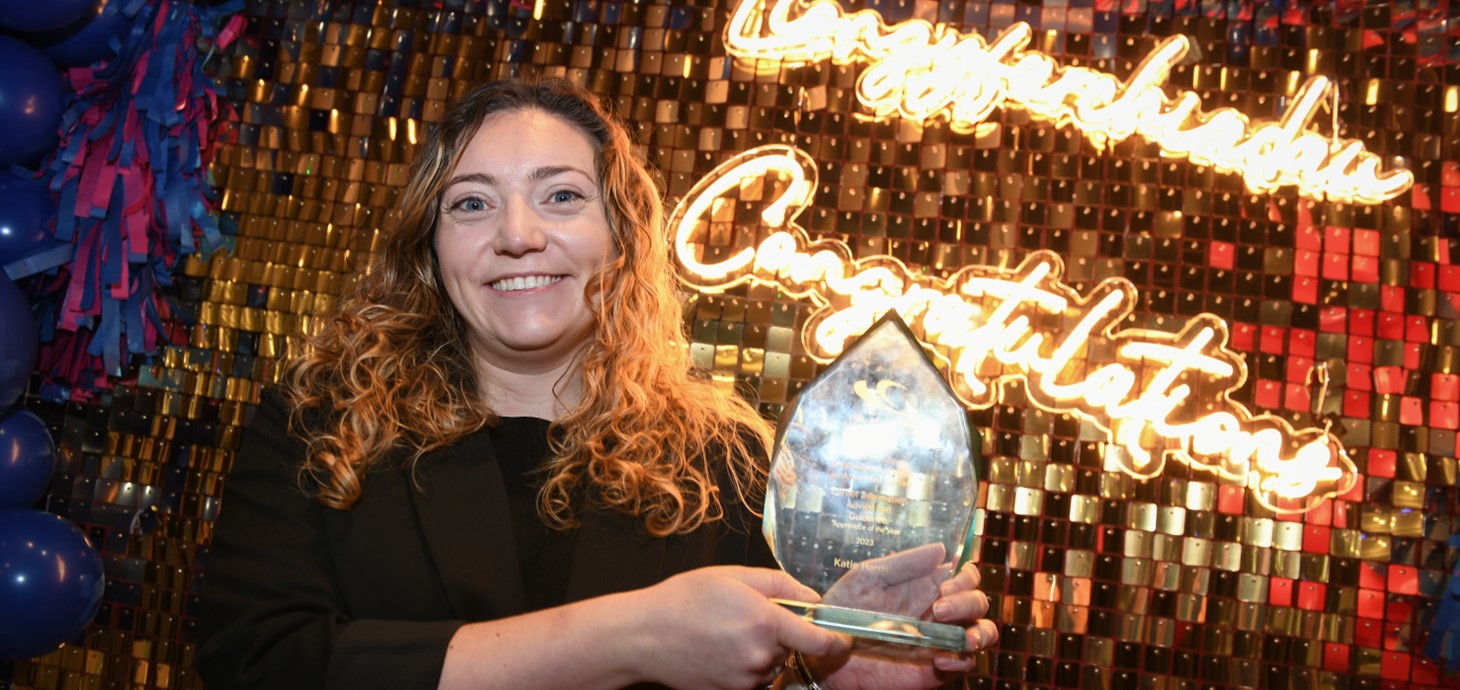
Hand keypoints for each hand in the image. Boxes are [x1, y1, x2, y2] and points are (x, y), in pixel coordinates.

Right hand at [628, 566, 850, 689]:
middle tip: (747, 617)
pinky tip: (719, 651)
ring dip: (762, 652)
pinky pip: (752, 680)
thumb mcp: (734, 576)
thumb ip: (780, 585)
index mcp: (765, 622)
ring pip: (771, 666)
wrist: (643, 635)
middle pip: (792, 650)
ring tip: (725, 633)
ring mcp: (745, 679)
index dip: (837, 641)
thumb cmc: (683, 601)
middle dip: (781, 636)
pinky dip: (744, 667)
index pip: (821, 641)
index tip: (843, 639)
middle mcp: (760, 656)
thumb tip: (812, 597)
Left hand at [810, 544, 997, 689]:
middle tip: (938, 608)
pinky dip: (961, 661)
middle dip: (967, 603)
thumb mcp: (869, 577)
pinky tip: (939, 659)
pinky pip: (966, 664)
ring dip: (979, 632)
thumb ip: (904, 564)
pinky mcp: (936, 668)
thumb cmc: (844, 610)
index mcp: (926, 586)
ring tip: (961, 638)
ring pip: (983, 632)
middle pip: (978, 602)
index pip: (966, 576)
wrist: (828, 652)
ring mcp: (940, 640)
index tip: (945, 584)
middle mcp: (939, 612)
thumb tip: (942, 549)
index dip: (966, 577)